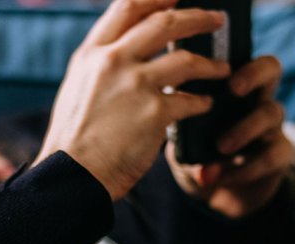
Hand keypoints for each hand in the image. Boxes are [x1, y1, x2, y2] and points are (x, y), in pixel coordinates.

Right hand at [35, 0, 230, 200]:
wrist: (71, 176)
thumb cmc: (74, 139)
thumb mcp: (78, 87)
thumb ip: (103, 64)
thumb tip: (127, 49)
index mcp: (92, 53)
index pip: (129, 6)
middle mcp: (114, 61)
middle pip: (166, 22)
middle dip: (198, 18)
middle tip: (217, 20)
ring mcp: (135, 86)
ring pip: (187, 60)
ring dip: (211, 63)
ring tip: (223, 68)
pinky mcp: (154, 114)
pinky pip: (190, 101)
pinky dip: (202, 102)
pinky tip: (206, 105)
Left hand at [166, 55, 293, 218]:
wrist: (216, 197)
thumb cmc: (198, 158)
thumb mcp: (183, 142)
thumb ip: (181, 131)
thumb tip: (177, 126)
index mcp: (232, 89)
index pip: (240, 55)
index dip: (234, 53)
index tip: (215, 68)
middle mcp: (256, 99)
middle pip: (271, 68)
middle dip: (253, 74)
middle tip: (233, 89)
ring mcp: (271, 126)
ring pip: (272, 112)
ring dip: (244, 129)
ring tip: (220, 147)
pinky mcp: (279, 155)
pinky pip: (273, 154)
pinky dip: (246, 167)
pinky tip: (222, 176)